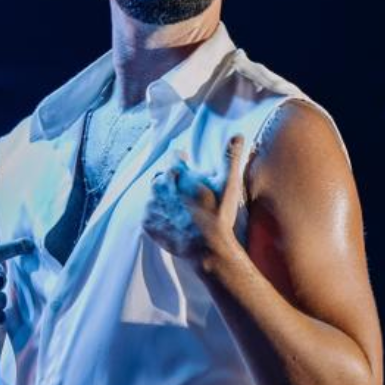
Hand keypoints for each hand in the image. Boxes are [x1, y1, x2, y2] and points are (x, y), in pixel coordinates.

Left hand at [142, 135, 245, 261]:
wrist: (206, 248)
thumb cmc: (218, 214)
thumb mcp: (228, 183)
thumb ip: (230, 157)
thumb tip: (237, 135)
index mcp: (177, 173)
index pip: (174, 156)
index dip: (182, 159)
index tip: (187, 162)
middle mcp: (160, 187)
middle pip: (162, 175)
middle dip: (171, 178)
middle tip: (184, 187)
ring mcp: (152, 206)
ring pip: (154, 194)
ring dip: (164, 197)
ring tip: (180, 206)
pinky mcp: (147, 223)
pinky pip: (149, 213)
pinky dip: (158, 214)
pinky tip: (173, 219)